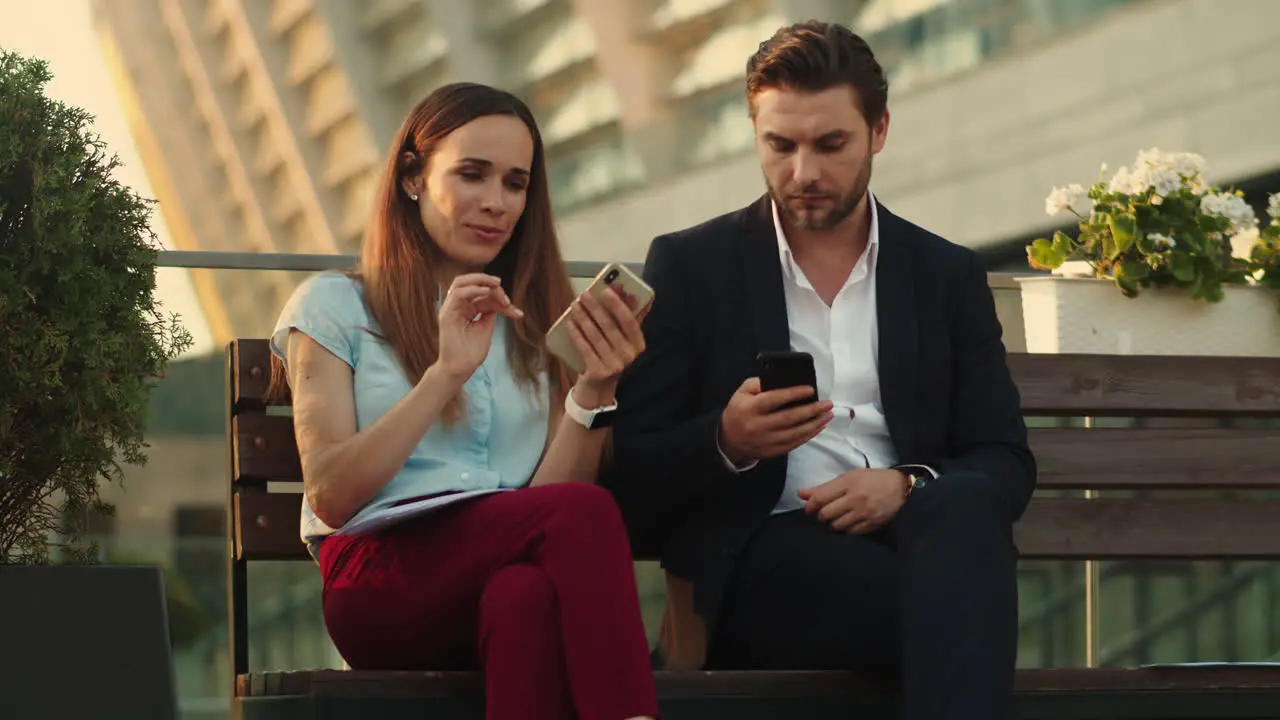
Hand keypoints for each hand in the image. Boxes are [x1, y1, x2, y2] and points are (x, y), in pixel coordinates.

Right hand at [435, 273, 523, 381]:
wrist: (460, 369)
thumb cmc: (471, 352)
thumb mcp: (486, 327)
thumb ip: (490, 312)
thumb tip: (500, 301)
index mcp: (466, 309)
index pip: (482, 294)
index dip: (498, 296)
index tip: (513, 309)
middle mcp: (457, 306)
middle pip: (470, 283)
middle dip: (488, 281)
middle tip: (501, 287)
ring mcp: (450, 309)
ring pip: (461, 283)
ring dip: (481, 281)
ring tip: (496, 285)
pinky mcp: (447, 314)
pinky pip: (458, 294)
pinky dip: (473, 289)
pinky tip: (487, 291)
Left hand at [564, 285, 646, 401]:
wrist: (599, 387)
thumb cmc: (611, 356)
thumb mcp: (622, 342)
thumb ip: (626, 322)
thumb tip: (628, 294)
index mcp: (638, 344)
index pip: (629, 321)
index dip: (617, 305)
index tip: (605, 290)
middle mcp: (629, 355)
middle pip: (609, 326)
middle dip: (594, 308)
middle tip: (584, 295)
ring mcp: (614, 365)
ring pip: (595, 335)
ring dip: (583, 318)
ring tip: (575, 306)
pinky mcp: (599, 372)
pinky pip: (585, 348)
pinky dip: (576, 334)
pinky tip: (570, 323)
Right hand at [718, 377, 833, 464]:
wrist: (729, 440)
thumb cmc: (739, 411)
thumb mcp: (741, 393)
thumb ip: (758, 383)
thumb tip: (780, 379)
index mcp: (751, 408)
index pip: (774, 399)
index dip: (793, 394)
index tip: (811, 389)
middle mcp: (759, 426)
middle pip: (789, 418)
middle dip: (811, 410)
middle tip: (827, 404)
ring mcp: (767, 440)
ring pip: (795, 433)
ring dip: (814, 424)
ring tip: (828, 415)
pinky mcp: (773, 451)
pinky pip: (794, 443)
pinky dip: (809, 435)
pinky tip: (819, 427)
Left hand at [798, 469, 908, 534]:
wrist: (901, 488)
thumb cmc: (872, 480)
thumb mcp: (849, 477)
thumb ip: (824, 487)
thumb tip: (801, 494)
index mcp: (849, 482)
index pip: (820, 498)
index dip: (810, 506)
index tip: (808, 509)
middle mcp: (856, 498)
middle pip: (826, 514)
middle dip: (821, 515)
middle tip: (824, 513)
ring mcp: (865, 513)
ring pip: (836, 526)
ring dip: (832, 524)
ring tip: (837, 518)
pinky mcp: (872, 524)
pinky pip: (850, 533)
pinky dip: (845, 530)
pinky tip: (848, 523)